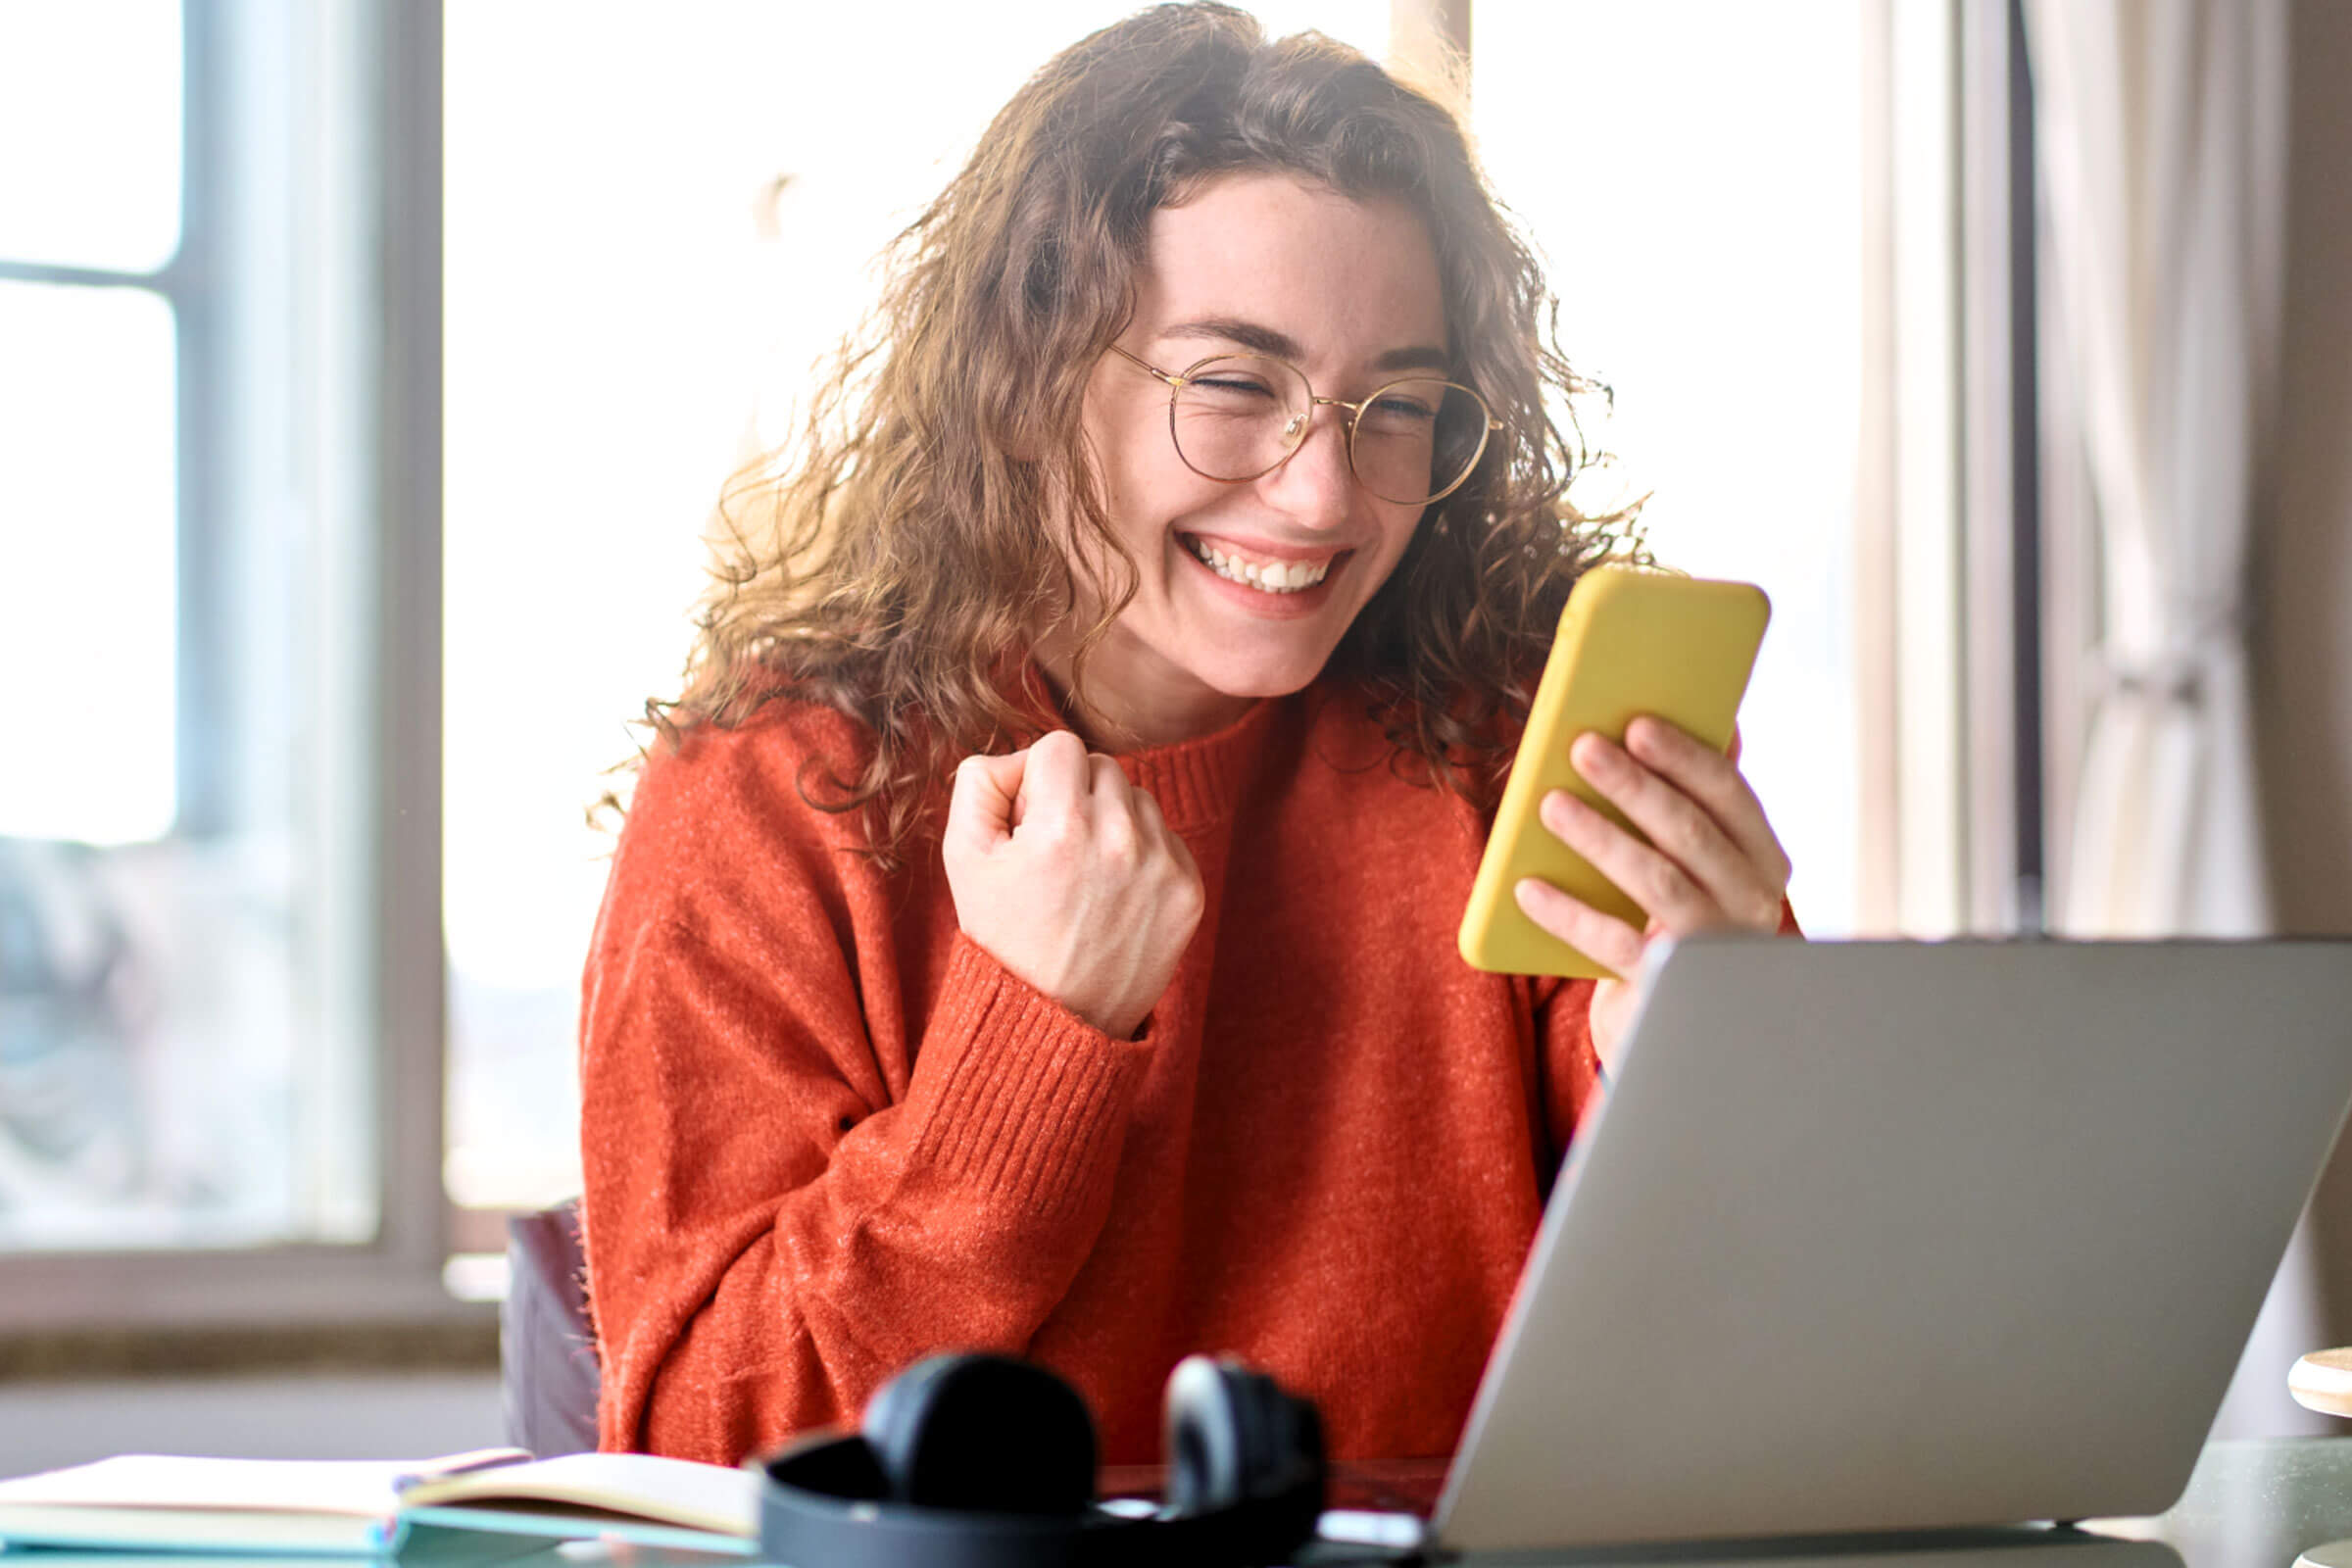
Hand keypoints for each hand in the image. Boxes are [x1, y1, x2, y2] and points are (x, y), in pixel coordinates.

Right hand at [942, 730, 1204, 1039]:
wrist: (1054, 1023)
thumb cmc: (1002, 939)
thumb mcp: (963, 857)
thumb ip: (980, 782)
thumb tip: (1020, 757)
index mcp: (1062, 827)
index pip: (1059, 746)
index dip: (1035, 778)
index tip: (1027, 821)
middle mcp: (1120, 841)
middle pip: (1102, 767)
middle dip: (1074, 796)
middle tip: (1052, 850)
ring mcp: (1162, 868)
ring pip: (1137, 800)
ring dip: (1110, 822)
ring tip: (1082, 876)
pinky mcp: (1188, 893)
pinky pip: (1166, 838)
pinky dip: (1140, 855)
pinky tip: (1112, 895)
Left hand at [1512, 717, 1791, 1075]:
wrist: (1673, 1022)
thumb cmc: (1677, 921)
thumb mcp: (1697, 865)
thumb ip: (1695, 803)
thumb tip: (1702, 723)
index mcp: (1762, 859)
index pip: (1730, 796)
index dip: (1685, 757)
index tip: (1636, 723)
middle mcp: (1752, 902)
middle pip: (1691, 832)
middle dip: (1635, 786)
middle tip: (1583, 748)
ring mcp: (1714, 947)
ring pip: (1658, 880)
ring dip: (1601, 837)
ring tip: (1552, 806)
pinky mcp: (1670, 988)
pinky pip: (1614, 943)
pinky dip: (1568, 914)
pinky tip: (1528, 889)